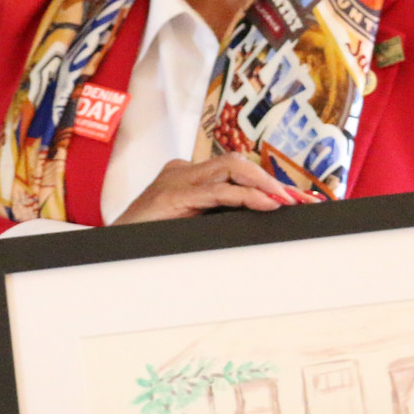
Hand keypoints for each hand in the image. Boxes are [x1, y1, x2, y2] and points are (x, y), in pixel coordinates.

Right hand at [112, 155, 319, 224]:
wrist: (111, 249)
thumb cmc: (148, 239)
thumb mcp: (188, 225)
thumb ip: (214, 217)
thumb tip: (256, 221)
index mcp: (186, 176)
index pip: (235, 170)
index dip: (266, 182)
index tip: (295, 199)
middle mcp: (183, 171)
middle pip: (237, 164)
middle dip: (272, 180)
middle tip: (301, 200)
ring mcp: (177, 179)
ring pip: (231, 168)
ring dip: (265, 184)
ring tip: (288, 201)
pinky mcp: (173, 195)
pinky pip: (218, 190)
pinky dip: (246, 196)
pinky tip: (265, 204)